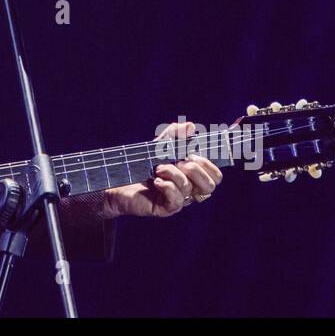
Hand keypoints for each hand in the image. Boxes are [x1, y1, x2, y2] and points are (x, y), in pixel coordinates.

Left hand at [102, 121, 222, 218]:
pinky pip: (176, 201)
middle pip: (209, 186)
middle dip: (195, 170)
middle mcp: (188, 190)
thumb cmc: (142, 165)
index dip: (207, 164)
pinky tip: (155, 181)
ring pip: (189, 189)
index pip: (215, 176)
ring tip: (158, 168)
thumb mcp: (159, 145)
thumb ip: (174, 134)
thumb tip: (190, 126)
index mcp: (192, 176)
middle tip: (178, 162)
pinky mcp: (165, 208)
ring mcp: (178, 200)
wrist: (119, 181)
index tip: (190, 154)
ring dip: (174, 173)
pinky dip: (167, 187)